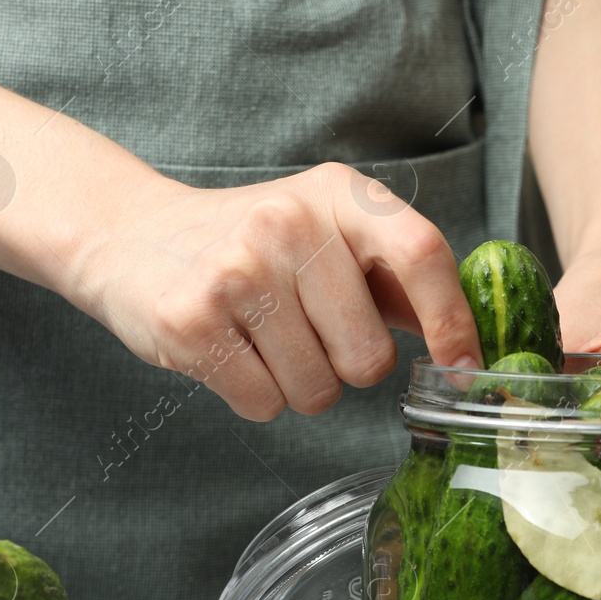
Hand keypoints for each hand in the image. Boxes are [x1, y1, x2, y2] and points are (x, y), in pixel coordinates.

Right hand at [61, 163, 482, 419]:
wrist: (131, 236)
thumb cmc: (253, 247)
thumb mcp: (330, 234)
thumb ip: (397, 280)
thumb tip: (469, 345)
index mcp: (340, 195)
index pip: (423, 255)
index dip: (453, 324)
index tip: (462, 369)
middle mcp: (290, 223)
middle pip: (370, 357)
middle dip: (350, 369)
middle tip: (311, 336)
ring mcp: (237, 270)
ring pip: (318, 390)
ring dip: (300, 386)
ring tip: (266, 340)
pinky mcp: (192, 320)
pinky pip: (264, 404)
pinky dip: (256, 396)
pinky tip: (232, 352)